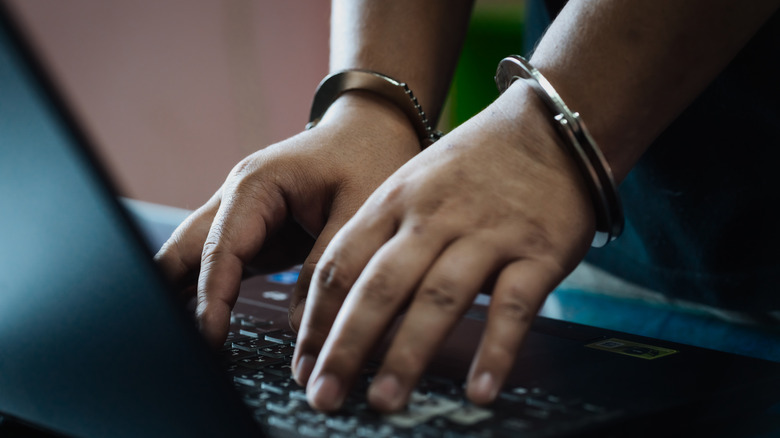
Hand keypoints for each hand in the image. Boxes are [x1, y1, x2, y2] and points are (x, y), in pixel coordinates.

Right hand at [154, 92, 420, 346]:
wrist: (372, 131)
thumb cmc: (367, 157)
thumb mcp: (358, 210)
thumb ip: (328, 268)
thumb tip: (305, 330)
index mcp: (256, 185)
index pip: (221, 250)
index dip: (211, 299)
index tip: (208, 340)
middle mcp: (237, 199)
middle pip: (184, 251)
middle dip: (173, 297)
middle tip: (175, 346)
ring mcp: (241, 217)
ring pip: (193, 260)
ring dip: (184, 298)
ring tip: (180, 346)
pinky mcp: (254, 235)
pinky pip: (220, 268)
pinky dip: (210, 295)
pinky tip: (203, 329)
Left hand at [292, 81, 596, 411]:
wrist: (551, 128)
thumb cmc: (474, 164)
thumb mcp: (413, 181)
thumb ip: (379, 234)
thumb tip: (336, 301)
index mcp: (395, 200)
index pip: (341, 263)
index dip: (316, 319)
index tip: (301, 363)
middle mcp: (434, 217)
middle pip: (380, 286)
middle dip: (346, 345)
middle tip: (324, 394)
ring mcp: (487, 233)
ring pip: (438, 298)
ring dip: (407, 354)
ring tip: (384, 400)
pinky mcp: (538, 251)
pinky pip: (513, 307)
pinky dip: (495, 350)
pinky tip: (479, 391)